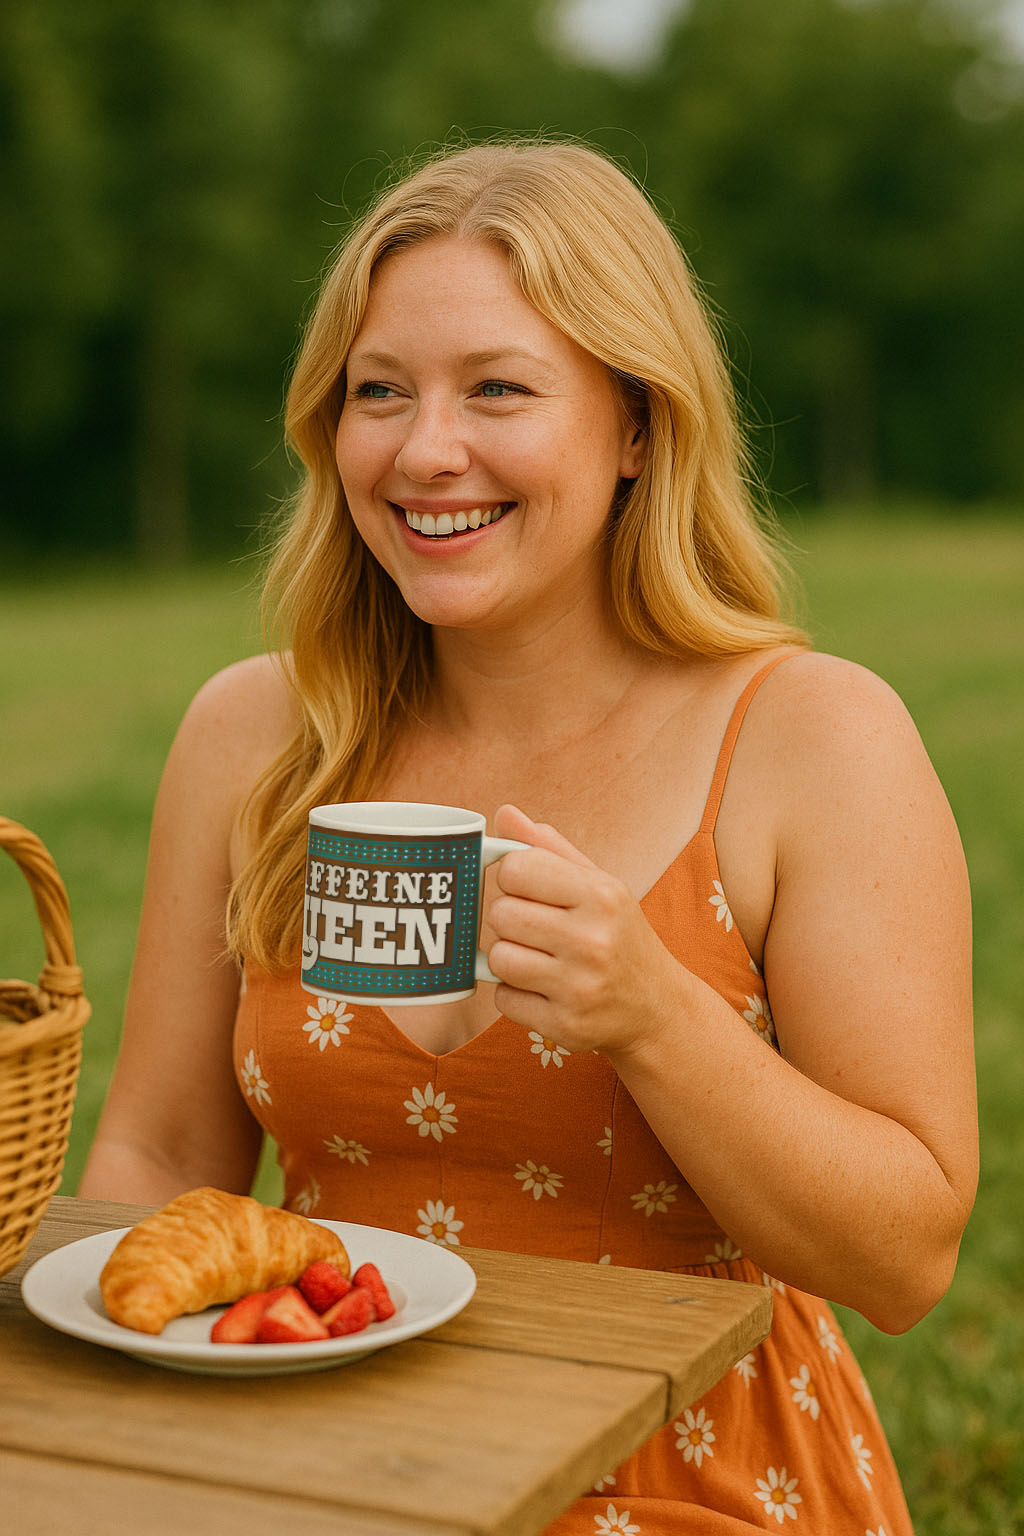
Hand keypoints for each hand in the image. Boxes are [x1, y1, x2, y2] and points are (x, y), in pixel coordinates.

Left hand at [487, 804, 679, 1055]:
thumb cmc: (618, 936)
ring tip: (539, 959)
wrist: (657, 1008)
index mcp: (602, 895)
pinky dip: (515, 995)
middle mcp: (593, 940)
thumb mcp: (599, 885)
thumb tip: (504, 813)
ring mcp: (580, 987)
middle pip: (501, 914)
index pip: (516, 868)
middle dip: (511, 920)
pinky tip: (544, 990)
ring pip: (498, 958)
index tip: (529, 889)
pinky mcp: (565, 1026)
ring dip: (510, 959)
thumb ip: (549, 849)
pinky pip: (503, 1000)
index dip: (513, 877)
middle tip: (537, 929)